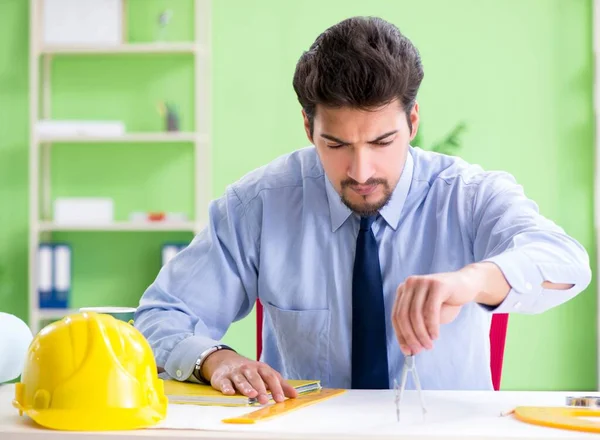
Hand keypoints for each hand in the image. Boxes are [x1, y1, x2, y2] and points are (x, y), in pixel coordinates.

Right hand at [201, 349, 297, 403]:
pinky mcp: (222, 378)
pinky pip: (225, 383)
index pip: (270, 377)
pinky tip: (230, 392)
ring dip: (246, 387)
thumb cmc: (250, 370)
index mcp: (261, 368)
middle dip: (261, 389)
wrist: (226, 360)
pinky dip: (227, 387)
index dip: (276, 387)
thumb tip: (295, 395)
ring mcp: (235, 373)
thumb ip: (280, 384)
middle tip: (265, 400)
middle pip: (255, 378)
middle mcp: (248, 369)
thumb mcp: (265, 374)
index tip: (281, 399)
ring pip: (241, 380)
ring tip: (252, 395)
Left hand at [391, 262, 509, 355]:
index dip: (400, 335)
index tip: (407, 352)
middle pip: (403, 315)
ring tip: (429, 345)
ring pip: (415, 314)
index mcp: (403, 290)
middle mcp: (409, 283)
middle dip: (410, 337)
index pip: (396, 316)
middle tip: (419, 350)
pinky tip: (435, 336)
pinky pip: (430, 310)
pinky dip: (432, 326)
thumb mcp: (427, 317)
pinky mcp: (437, 284)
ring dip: (421, 334)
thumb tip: (408, 351)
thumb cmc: (446, 303)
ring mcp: (422, 282)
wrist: (468, 285)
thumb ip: (416, 329)